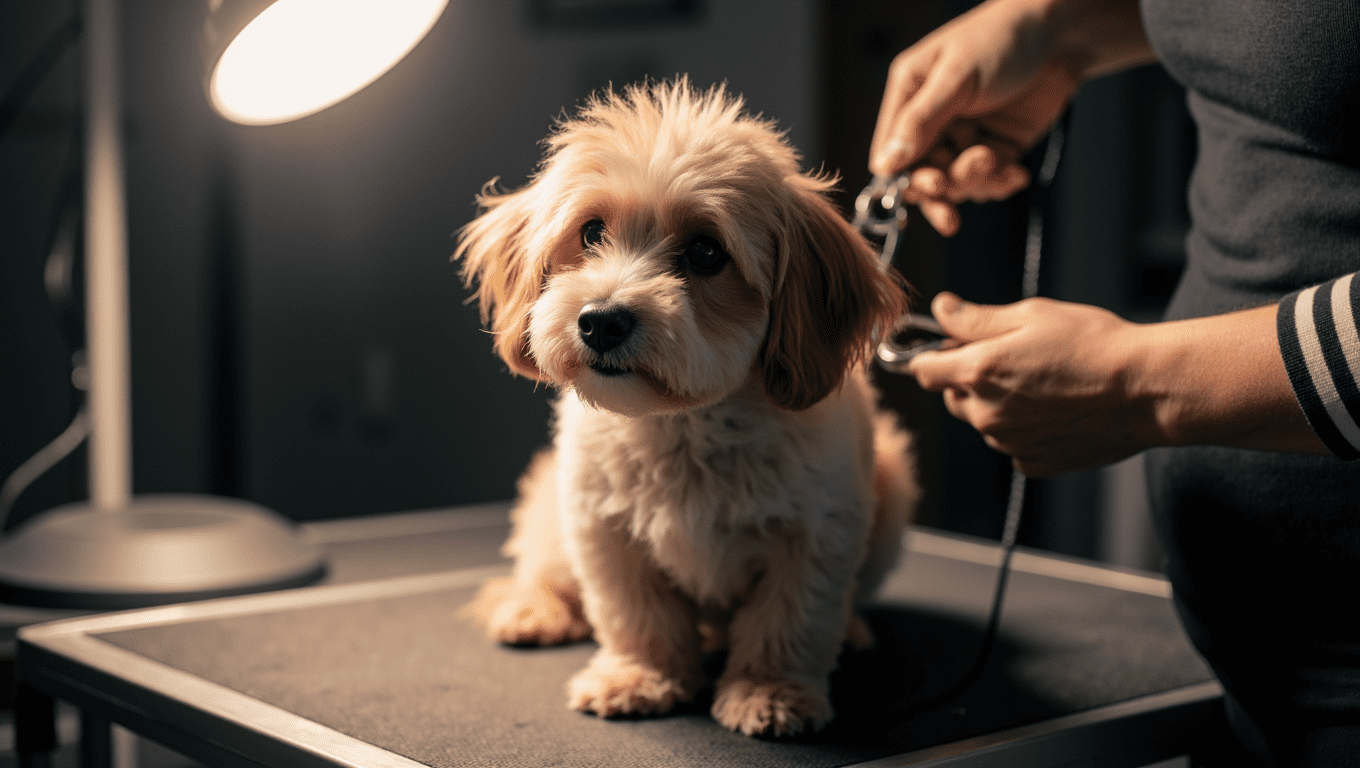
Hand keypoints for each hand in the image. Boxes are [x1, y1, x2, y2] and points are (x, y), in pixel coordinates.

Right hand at [869, 0, 1152, 234]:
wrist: (1061, 36)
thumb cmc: (1001, 40)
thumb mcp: (956, 77)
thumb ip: (920, 121)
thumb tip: (884, 165)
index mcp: (910, 95)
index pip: (890, 151)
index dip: (903, 177)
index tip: (928, 185)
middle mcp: (933, 121)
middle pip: (921, 175)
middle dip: (941, 187)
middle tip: (953, 194)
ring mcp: (964, 137)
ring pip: (956, 185)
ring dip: (975, 182)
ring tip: (994, 160)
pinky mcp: (996, 150)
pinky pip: (987, 184)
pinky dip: (1000, 184)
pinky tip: (1016, 173)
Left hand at [907, 292, 1152, 474]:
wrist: (1144, 390)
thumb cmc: (1093, 345)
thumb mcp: (1032, 315)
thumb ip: (976, 318)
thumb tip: (942, 310)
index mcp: (978, 373)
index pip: (922, 370)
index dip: (935, 355)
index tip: (954, 346)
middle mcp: (986, 414)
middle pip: (953, 397)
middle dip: (969, 379)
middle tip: (1013, 359)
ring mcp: (1009, 443)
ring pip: (984, 422)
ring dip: (998, 405)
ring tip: (1043, 384)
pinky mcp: (1033, 463)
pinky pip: (1013, 444)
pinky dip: (1025, 429)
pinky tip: (1056, 410)